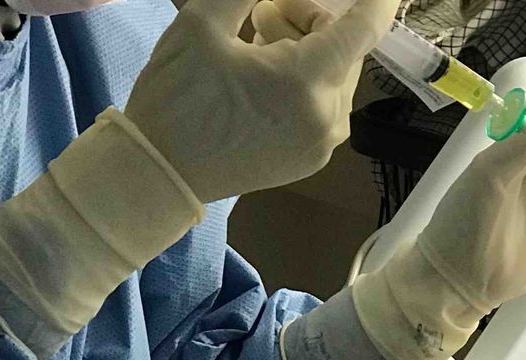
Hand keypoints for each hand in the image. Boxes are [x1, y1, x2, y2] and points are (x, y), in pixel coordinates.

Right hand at [124, 0, 398, 202]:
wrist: (159, 176)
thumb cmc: (177, 99)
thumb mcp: (203, 22)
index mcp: (307, 82)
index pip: (366, 27)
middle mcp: (327, 117)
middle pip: (344, 48)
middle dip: (308, 20)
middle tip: (259, 14)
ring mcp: (322, 143)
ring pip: (334, 76)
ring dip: (304, 50)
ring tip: (254, 45)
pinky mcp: (310, 159)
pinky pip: (323, 106)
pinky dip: (302, 84)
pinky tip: (261, 80)